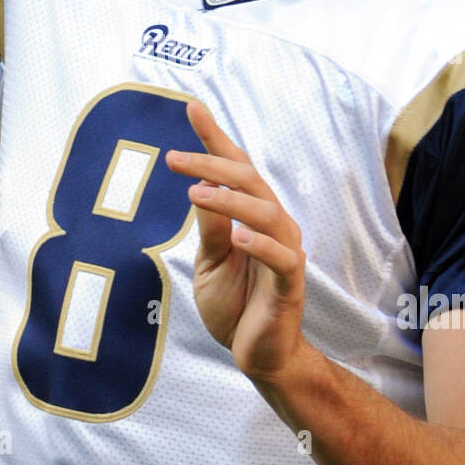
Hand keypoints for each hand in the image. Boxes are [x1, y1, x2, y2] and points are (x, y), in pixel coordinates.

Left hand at [166, 100, 306, 382]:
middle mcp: (274, 225)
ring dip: (230, 199)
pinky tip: (238, 236)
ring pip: (266, 211)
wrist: (259, 356)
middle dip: (211, 164)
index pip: (236, 168)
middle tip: (174, 158)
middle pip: (249, 180)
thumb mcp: (211, 263)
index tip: (192, 108)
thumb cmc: (236, 306)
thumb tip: (198, 189)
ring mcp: (285, 252)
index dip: (214, 139)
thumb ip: (209, 229)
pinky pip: (281, 257)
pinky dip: (260, 243)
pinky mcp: (290, 283)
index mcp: (253, 216)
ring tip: (195, 194)